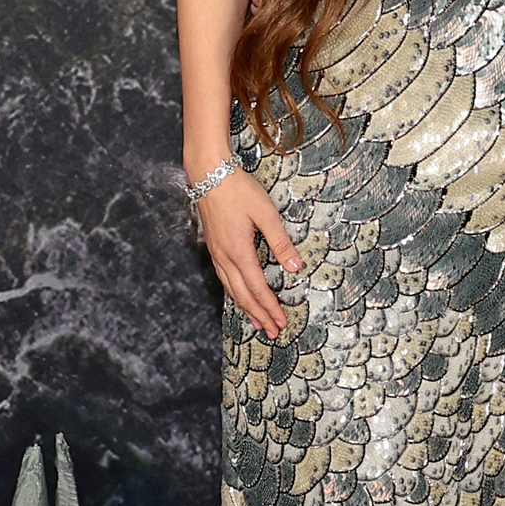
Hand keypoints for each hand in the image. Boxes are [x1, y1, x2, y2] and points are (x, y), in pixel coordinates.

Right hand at [199, 169, 303, 337]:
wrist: (209, 173)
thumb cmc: (238, 190)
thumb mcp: (266, 213)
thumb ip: (281, 241)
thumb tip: (295, 266)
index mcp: (239, 252)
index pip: (258, 289)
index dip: (271, 308)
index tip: (281, 323)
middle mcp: (225, 258)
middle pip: (243, 296)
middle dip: (259, 316)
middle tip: (273, 332)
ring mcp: (216, 253)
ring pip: (232, 289)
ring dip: (246, 308)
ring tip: (258, 322)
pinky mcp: (214, 247)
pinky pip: (224, 279)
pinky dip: (235, 293)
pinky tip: (240, 295)